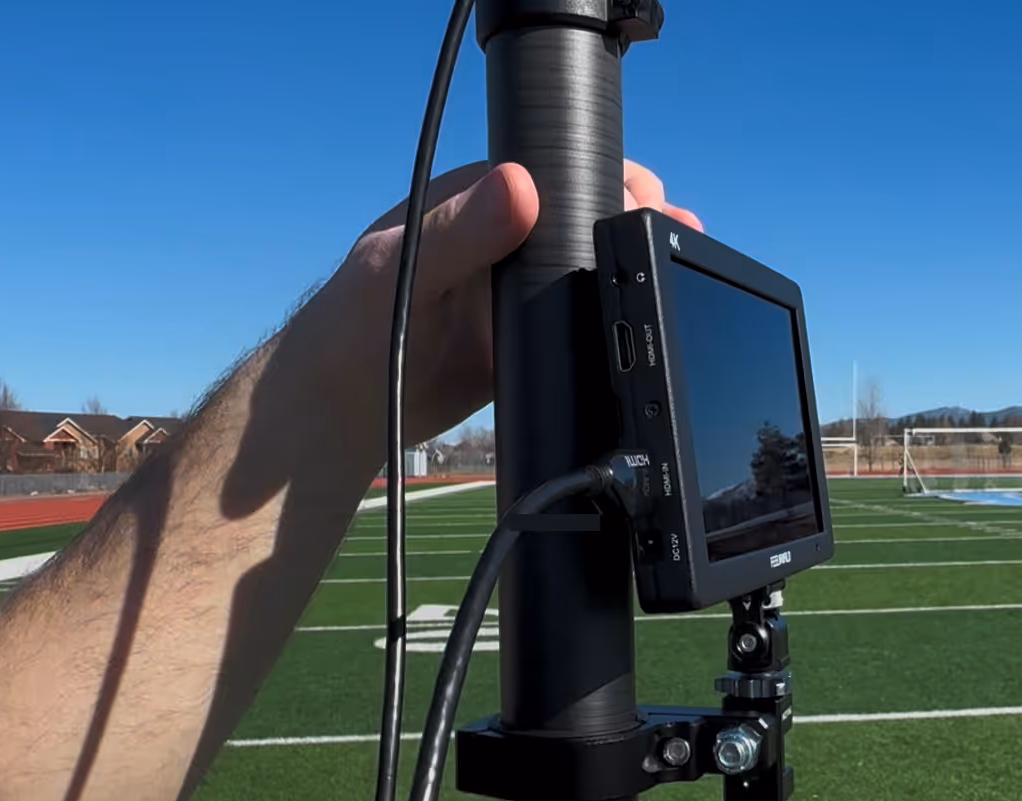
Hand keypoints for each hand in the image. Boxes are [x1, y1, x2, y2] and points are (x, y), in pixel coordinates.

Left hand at [353, 160, 703, 442]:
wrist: (344, 411)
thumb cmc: (351, 330)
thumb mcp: (400, 273)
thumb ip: (457, 233)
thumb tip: (521, 185)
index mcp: (470, 203)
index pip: (552, 168)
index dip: (605, 174)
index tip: (647, 192)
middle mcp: (498, 239)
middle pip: (580, 213)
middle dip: (631, 216)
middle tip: (674, 232)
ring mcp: (514, 289)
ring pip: (584, 264)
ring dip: (628, 263)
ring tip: (678, 266)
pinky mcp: (523, 336)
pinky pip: (575, 319)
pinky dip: (609, 315)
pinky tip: (642, 317)